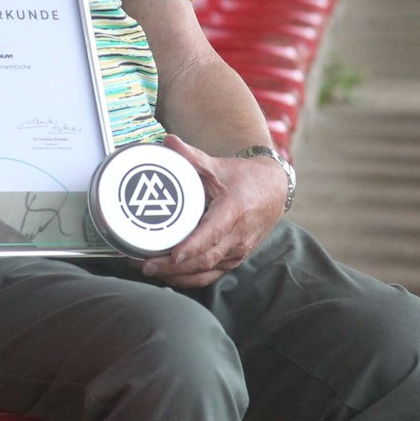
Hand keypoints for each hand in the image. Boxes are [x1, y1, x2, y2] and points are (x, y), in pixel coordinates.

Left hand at [138, 134, 285, 287]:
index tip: (173, 255)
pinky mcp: (235, 260)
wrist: (274, 191)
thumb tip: (168, 141)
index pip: (212, 235)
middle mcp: (238, 236)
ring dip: (178, 276)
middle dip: (174, 267)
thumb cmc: (245, 178)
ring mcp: (238, 252)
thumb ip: (193, 156)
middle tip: (146, 265)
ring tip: (151, 271)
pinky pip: (211, 275)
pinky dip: (190, 279)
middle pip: (205, 259)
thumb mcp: (219, 166)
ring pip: (207, 271)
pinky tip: (169, 276)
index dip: (193, 247)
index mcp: (234, 211)